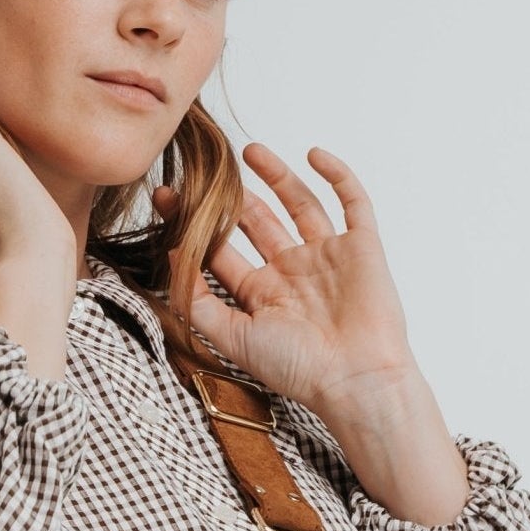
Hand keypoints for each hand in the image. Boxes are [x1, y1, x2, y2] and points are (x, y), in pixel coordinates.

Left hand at [151, 142, 422, 419]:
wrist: (355, 379)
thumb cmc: (297, 368)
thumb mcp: (232, 337)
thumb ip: (198, 300)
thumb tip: (171, 256)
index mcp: (262, 294)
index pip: (222, 250)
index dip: (195, 224)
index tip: (168, 197)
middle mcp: (293, 271)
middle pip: (257, 222)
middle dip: (230, 196)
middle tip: (201, 168)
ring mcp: (327, 257)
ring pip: (299, 204)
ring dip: (277, 176)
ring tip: (250, 151)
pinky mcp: (362, 247)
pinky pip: (351, 203)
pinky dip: (337, 176)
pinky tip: (313, 154)